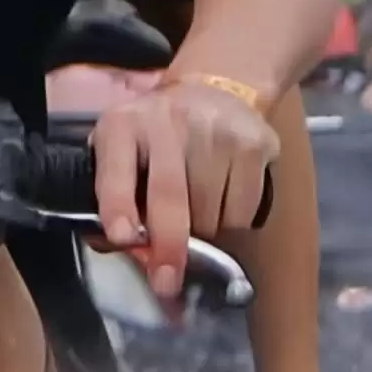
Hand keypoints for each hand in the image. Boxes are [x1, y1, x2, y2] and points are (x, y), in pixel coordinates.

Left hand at [86, 73, 279, 292]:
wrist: (215, 89)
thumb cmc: (155, 138)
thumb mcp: (122, 152)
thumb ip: (115, 198)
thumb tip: (126, 250)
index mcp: (123, 125)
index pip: (117, 168)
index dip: (117, 204)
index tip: (121, 236)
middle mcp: (168, 121)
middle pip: (169, 195)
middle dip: (168, 247)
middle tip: (167, 282)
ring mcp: (216, 130)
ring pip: (210, 214)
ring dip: (202, 232)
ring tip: (196, 208)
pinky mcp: (256, 143)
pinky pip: (242, 212)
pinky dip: (231, 220)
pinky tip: (222, 196)